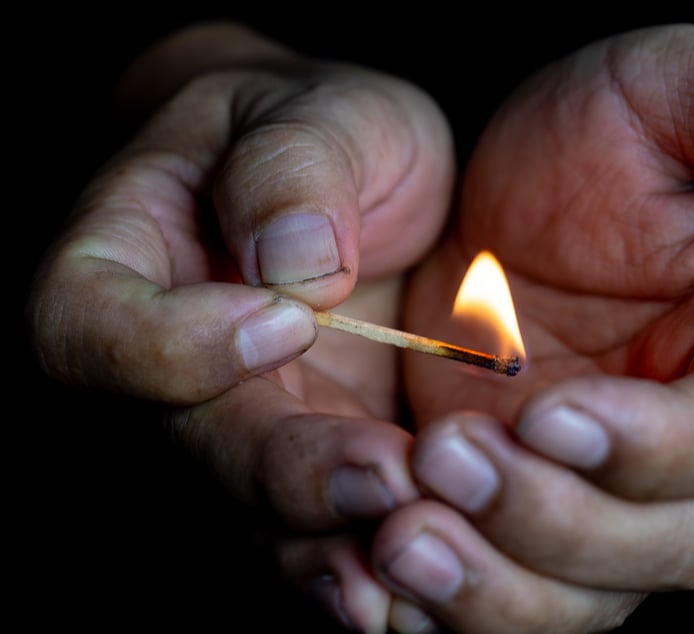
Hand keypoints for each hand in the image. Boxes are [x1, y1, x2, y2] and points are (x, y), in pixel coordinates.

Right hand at [26, 21, 454, 632]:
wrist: (352, 183)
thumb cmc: (316, 129)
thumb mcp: (318, 113)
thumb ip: (296, 170)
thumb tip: (297, 264)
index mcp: (121, 262)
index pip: (86, 325)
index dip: (172, 345)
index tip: (286, 320)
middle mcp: (164, 367)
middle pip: (189, 446)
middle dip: (288, 471)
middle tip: (387, 475)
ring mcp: (237, 425)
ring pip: (257, 513)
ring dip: (335, 539)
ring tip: (419, 545)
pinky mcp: (311, 460)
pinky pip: (321, 528)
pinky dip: (372, 552)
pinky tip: (438, 565)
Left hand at [373, 23, 693, 631]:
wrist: (526, 190)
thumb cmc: (613, 132)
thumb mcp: (672, 89)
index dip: (656, 445)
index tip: (549, 413)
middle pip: (667, 544)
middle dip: (555, 521)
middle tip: (448, 457)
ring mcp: (609, 490)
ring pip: (585, 594)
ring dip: (494, 587)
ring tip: (400, 536)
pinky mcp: (530, 505)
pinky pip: (508, 589)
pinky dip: (450, 602)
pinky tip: (377, 562)